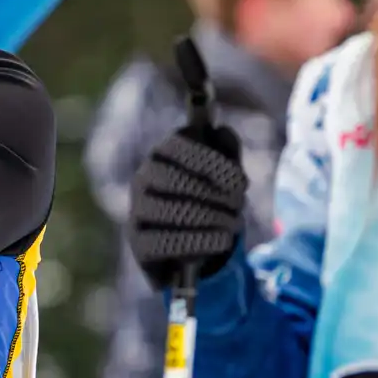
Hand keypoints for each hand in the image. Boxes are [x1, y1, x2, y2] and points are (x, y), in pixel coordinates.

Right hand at [129, 124, 247, 287]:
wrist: (189, 246)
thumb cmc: (206, 199)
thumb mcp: (220, 172)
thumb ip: (224, 149)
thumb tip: (221, 131)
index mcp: (161, 155)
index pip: (176, 146)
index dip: (209, 161)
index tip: (240, 181)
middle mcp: (143, 180)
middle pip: (172, 178)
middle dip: (211, 193)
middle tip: (239, 205)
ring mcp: (138, 212)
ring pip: (170, 211)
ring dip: (209, 218)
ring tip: (233, 224)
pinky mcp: (140, 244)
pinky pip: (166, 242)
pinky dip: (199, 241)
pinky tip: (222, 241)